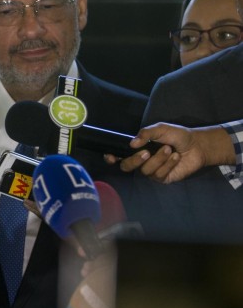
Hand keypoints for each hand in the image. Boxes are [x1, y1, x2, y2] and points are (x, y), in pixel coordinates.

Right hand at [105, 122, 234, 183]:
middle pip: (126, 167)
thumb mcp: (161, 129)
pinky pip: (159, 175)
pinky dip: (168, 164)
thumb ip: (145, 134)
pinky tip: (176, 157)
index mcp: (137, 149)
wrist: (197, 145)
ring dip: (158, 159)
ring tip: (169, 149)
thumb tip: (132, 143)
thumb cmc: (178, 136)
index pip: (119, 156)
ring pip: (145, 170)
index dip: (111, 158)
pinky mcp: (163, 178)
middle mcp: (141, 162)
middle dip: (134, 160)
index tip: (111, 156)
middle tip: (146, 152)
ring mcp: (152, 171)